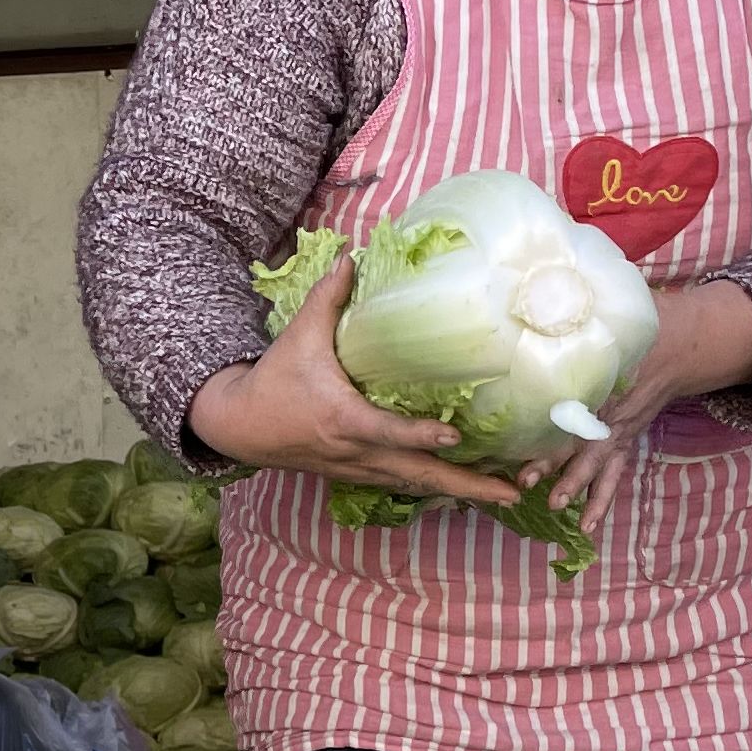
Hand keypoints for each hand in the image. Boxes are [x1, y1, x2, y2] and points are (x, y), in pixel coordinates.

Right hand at [187, 253, 543, 512]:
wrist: (240, 427)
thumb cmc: (273, 380)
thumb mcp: (298, 337)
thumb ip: (327, 299)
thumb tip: (351, 257)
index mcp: (342, 418)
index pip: (385, 431)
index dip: (419, 436)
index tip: (454, 437)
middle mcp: (355, 451)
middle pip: (418, 476)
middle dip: (466, 486)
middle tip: (511, 493)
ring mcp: (358, 468)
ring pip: (416, 485)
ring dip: (461, 491)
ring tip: (506, 493)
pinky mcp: (358, 473)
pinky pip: (404, 484)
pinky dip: (437, 487)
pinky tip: (468, 485)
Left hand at [535, 279, 751, 528]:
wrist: (682, 343)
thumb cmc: (640, 326)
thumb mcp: (612, 311)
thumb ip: (578, 307)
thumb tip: (540, 285)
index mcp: (607, 377)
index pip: (577, 400)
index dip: (551, 418)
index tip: (525, 432)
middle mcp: (614, 408)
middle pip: (584, 438)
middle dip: (557, 461)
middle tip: (527, 479)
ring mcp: (622, 429)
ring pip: (600, 463)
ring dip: (579, 486)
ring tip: (557, 509)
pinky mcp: (625, 441)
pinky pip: (615, 475)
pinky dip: (602, 500)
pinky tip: (586, 526)